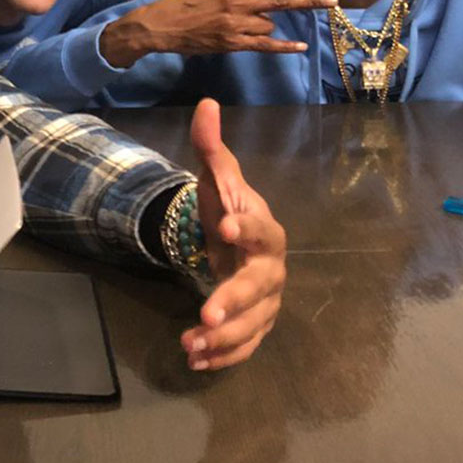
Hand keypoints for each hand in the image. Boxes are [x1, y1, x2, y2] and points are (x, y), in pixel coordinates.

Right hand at [100, 0, 337, 67]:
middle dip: (310, 0)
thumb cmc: (182, 4)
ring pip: (269, 26)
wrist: (161, 25)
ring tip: (239, 28)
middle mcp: (239, 2)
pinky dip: (284, 47)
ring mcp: (237, 24)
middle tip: (334, 1)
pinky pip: (265, 45)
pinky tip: (299, 46)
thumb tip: (257, 0)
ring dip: (264, 27)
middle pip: (282, 0)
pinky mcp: (233, 43)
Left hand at [180, 99, 285, 370]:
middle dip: (235, 300)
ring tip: (191, 343)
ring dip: (224, 338)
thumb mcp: (216, 175)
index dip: (247, 229)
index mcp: (266, 230)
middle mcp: (272, 268)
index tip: (224, 227)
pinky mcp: (255, 324)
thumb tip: (206, 103)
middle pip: (260, 286)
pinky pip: (245, 344)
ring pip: (253, 324)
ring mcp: (266, 300)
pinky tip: (195, 359)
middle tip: (207, 313)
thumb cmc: (228, 207)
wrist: (234, 239)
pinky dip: (223, 356)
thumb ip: (210, 144)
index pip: (262, 230)